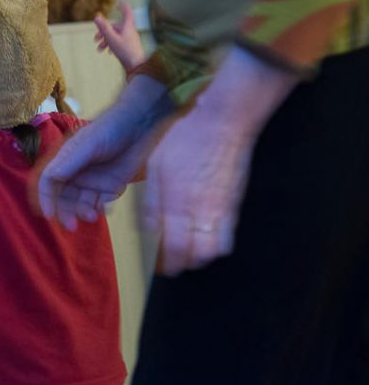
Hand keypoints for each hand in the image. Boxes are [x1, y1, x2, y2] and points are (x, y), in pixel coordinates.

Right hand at [38, 75, 171, 229]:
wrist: (141, 125)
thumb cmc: (110, 129)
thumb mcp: (87, 145)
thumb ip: (69, 163)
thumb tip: (49, 179)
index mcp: (65, 159)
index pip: (48, 182)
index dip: (45, 198)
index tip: (48, 215)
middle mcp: (76, 171)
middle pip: (63, 197)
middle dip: (65, 211)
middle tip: (71, 225)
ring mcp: (93, 179)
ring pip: (81, 203)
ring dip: (83, 212)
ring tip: (93, 215)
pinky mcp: (110, 185)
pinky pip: (100, 203)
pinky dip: (100, 208)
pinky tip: (106, 207)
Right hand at [94, 2, 144, 72]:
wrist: (136, 66)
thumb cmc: (125, 51)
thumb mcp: (111, 38)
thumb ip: (104, 27)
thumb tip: (96, 16)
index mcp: (127, 26)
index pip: (127, 12)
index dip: (123, 6)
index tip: (118, 4)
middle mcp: (129, 31)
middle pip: (115, 26)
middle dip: (103, 32)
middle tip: (95, 40)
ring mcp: (129, 39)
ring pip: (115, 35)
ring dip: (105, 40)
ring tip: (99, 49)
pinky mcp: (129, 46)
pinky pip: (119, 42)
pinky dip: (111, 45)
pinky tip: (107, 52)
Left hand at [144, 46, 298, 274]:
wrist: (222, 120)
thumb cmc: (183, 138)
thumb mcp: (155, 166)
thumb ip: (152, 200)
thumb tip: (149, 227)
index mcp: (174, 200)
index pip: (170, 245)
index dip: (165, 261)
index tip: (159, 264)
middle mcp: (197, 210)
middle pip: (192, 254)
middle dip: (181, 265)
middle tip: (172, 264)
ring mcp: (219, 209)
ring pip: (213, 252)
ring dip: (200, 258)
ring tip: (189, 254)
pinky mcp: (235, 204)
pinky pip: (228, 238)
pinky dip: (217, 247)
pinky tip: (208, 241)